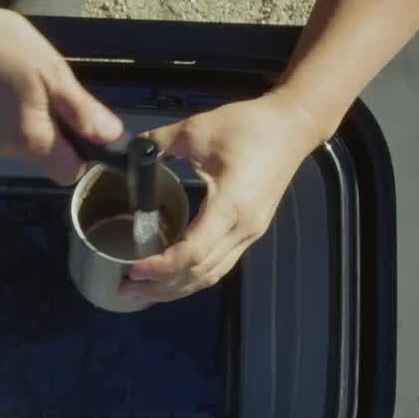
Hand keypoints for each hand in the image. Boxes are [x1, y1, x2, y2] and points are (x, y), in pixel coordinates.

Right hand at [0, 0, 122, 183]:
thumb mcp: (53, 71)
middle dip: (42, 129)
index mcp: (29, 138)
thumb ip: (82, 111)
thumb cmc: (1, 42)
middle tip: (34, 88)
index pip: (67, 172)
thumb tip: (112, 137)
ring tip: (3, 81)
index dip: (77, 153)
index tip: (73, 126)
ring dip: (11, 122)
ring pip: (6, 143)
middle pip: (36, 155)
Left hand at [124, 90, 323, 302]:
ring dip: (178, 288)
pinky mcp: (251, 232)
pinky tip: (172, 277)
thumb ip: (159, 143)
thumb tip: (129, 153)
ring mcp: (250, 234)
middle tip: (126, 289)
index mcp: (229, 207)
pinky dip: (194, 276)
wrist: (292, 126)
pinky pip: (220, 264)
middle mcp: (242, 229)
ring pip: (212, 275)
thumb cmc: (250, 126)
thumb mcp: (197, 129)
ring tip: (144, 291)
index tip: (133, 269)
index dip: (161, 267)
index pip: (193, 253)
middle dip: (161, 287)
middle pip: (200, 273)